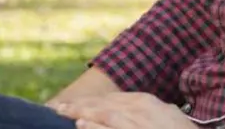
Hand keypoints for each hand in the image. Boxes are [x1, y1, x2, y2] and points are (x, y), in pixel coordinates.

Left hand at [54, 92, 198, 128]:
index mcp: (147, 102)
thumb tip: (131, 112)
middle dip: (80, 105)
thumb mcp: (166, 117)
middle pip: (105, 103)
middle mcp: (143, 108)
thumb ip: (146, 112)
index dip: (90, 101)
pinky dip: (96, 127)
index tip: (72, 105)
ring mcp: (140, 122)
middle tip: (57, 108)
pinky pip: (114, 128)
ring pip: (106, 113)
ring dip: (82, 112)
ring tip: (63, 113)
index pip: (112, 99)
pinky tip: (81, 126)